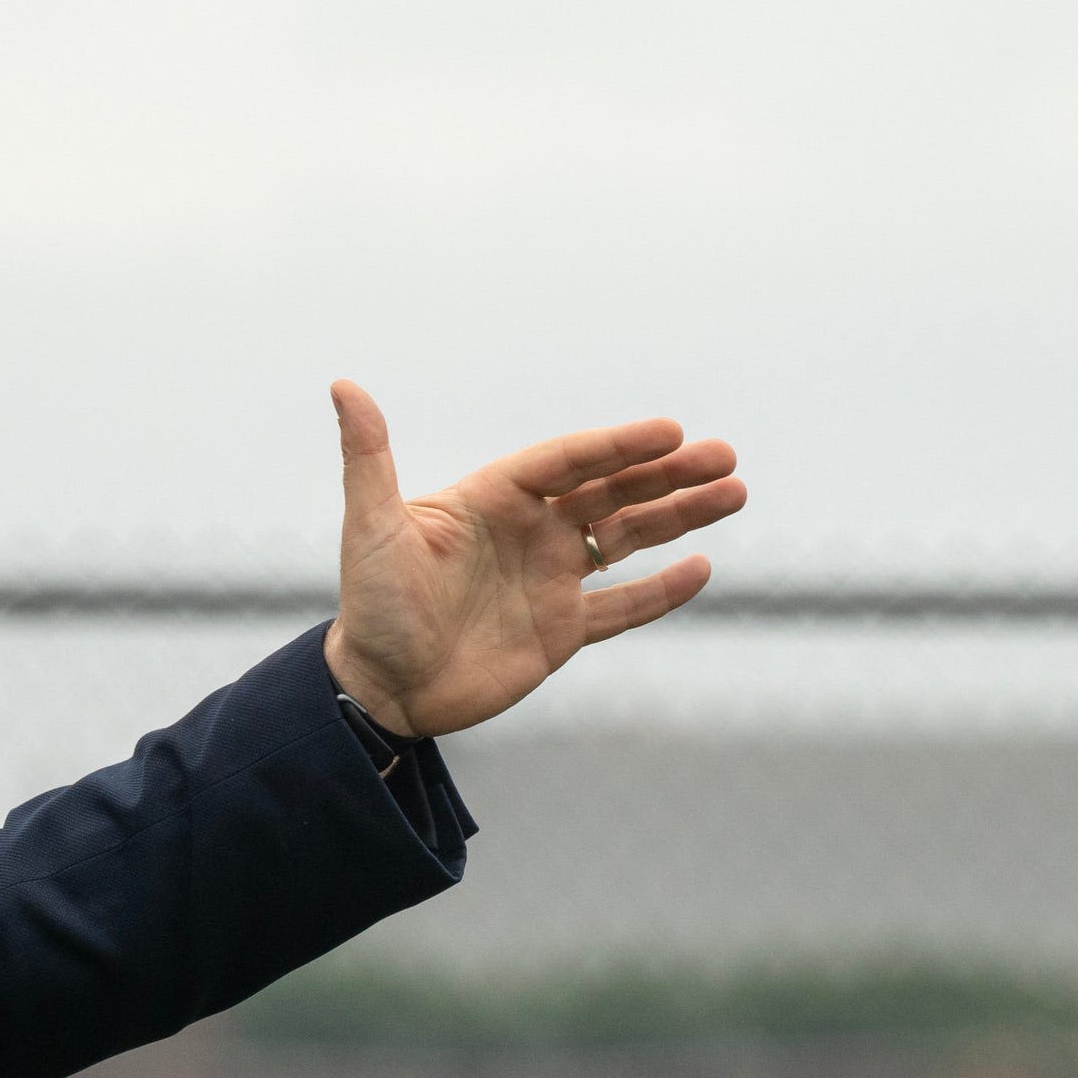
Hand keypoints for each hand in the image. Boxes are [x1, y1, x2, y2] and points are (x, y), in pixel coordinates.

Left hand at [319, 380, 744, 738]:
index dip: (618, 446)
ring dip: (679, 517)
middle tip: (724, 456)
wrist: (378, 691)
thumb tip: (344, 385)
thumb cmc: (368, 607)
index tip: (669, 431)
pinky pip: (622, 606)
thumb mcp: (370, 528)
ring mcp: (549, 579)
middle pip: (611, 490)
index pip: (567, 462)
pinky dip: (661, 590)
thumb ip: (368, 458)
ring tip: (734, 492)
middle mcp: (529, 531)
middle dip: (668, 473)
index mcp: (492, 498)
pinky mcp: (561, 631)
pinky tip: (701, 567)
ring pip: (628, 538)